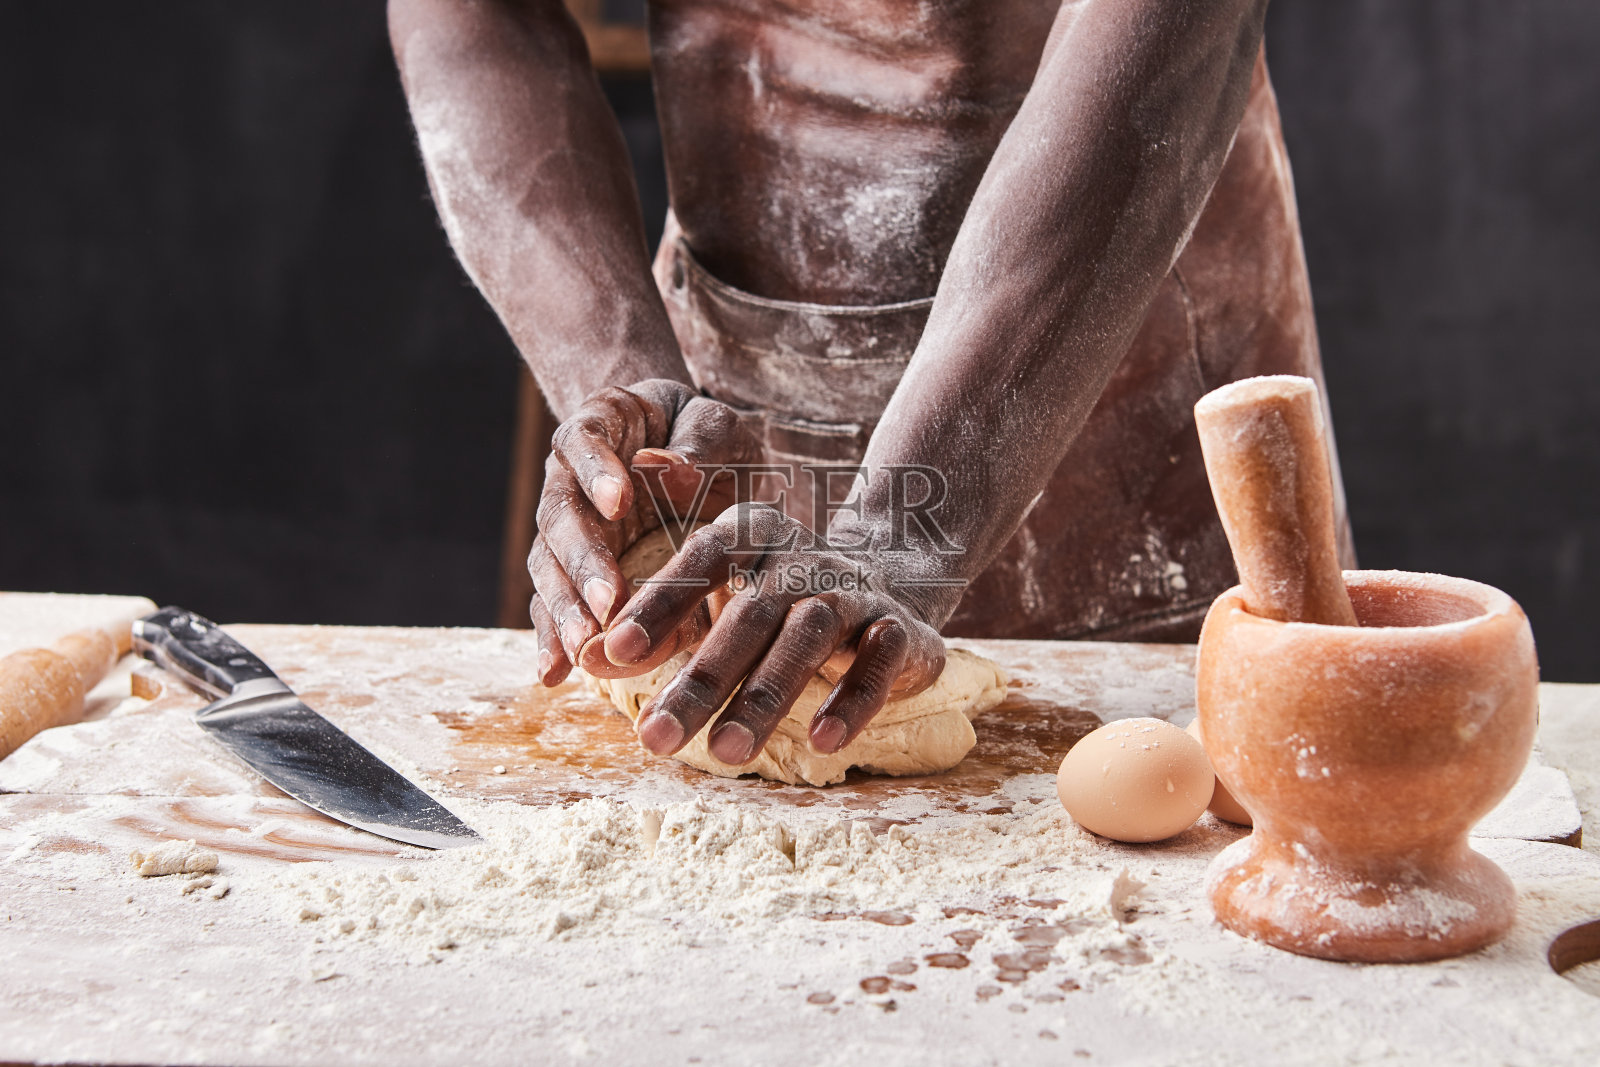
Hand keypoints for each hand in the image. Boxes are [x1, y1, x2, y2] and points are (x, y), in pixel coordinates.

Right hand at [529, 380, 759, 685]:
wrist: (692, 453)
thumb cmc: (702, 435)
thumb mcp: (715, 426)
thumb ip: (696, 444)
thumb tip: (662, 466)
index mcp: (599, 424)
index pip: (583, 441)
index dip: (595, 471)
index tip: (619, 503)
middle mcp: (568, 476)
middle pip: (560, 516)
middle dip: (583, 562)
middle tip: (608, 603)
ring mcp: (566, 526)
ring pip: (550, 566)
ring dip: (566, 609)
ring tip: (584, 648)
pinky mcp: (573, 570)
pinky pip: (555, 604)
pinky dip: (553, 639)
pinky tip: (553, 674)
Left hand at [601, 503, 950, 762]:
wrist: (894, 584)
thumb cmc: (779, 597)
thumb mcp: (720, 595)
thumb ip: (657, 619)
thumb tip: (580, 657)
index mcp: (752, 533)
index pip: (701, 558)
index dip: (658, 602)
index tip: (612, 652)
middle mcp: (802, 557)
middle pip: (748, 613)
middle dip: (701, 678)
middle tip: (654, 738)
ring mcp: (854, 592)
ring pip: (807, 638)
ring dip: (765, 695)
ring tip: (724, 752)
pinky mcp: (900, 630)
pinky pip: (878, 662)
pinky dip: (853, 699)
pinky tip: (822, 741)